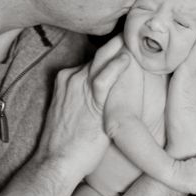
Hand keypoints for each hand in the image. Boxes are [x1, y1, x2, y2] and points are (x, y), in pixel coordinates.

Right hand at [37, 35, 128, 179]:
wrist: (56, 162)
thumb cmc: (68, 143)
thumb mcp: (76, 111)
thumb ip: (91, 97)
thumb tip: (111, 96)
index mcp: (67, 78)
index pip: (94, 57)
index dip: (113, 51)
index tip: (130, 44)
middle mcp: (72, 77)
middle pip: (100, 52)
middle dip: (120, 41)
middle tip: (139, 33)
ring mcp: (78, 86)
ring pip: (103, 58)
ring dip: (121, 46)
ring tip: (139, 38)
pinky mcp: (89, 101)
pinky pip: (104, 78)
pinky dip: (117, 66)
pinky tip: (129, 58)